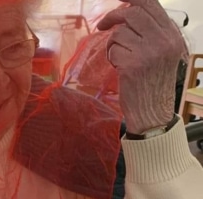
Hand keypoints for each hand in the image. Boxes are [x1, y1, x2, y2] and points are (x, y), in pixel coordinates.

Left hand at [97, 0, 185, 133]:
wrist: (152, 112)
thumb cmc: (152, 83)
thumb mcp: (160, 54)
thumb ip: (150, 33)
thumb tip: (128, 11)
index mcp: (172, 35)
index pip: (151, 4)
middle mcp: (163, 41)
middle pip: (132, 14)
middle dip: (113, 16)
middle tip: (102, 26)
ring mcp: (149, 52)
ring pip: (120, 33)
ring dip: (112, 44)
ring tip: (118, 57)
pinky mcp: (133, 65)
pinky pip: (113, 50)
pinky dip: (111, 58)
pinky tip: (119, 68)